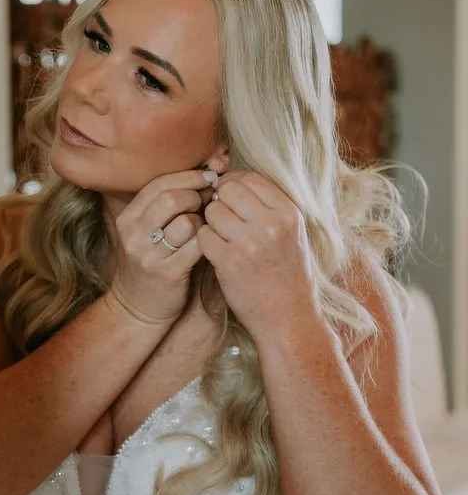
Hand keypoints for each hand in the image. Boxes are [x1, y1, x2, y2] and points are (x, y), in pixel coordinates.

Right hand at [106, 159, 224, 326]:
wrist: (136, 309)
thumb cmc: (149, 264)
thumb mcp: (144, 232)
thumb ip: (164, 207)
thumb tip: (204, 176)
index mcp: (128, 219)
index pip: (158, 184)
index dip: (188, 176)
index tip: (208, 177)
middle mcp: (134, 235)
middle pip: (171, 199)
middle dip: (197, 195)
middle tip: (211, 199)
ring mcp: (149, 256)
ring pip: (186, 222)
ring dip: (204, 219)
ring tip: (208, 224)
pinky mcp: (167, 274)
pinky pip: (197, 247)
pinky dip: (209, 239)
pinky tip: (211, 241)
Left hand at [197, 170, 317, 343]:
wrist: (288, 317)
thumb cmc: (287, 273)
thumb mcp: (292, 232)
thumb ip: (268, 206)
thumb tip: (231, 181)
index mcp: (288, 212)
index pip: (250, 178)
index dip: (234, 183)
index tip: (229, 196)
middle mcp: (270, 224)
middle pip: (227, 190)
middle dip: (219, 201)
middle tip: (223, 217)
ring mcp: (248, 243)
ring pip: (212, 212)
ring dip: (210, 222)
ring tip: (222, 237)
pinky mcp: (227, 262)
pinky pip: (202, 236)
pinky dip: (205, 242)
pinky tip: (216, 253)